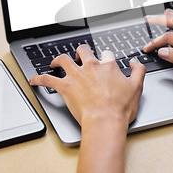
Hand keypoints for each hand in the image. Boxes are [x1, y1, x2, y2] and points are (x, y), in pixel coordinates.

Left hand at [29, 45, 145, 125]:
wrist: (105, 121)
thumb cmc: (120, 108)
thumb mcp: (137, 87)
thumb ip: (139, 71)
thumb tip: (135, 62)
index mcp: (108, 66)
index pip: (106, 55)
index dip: (105, 57)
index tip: (105, 62)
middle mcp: (91, 67)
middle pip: (83, 51)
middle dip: (80, 51)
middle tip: (78, 55)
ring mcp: (76, 76)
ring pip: (63, 60)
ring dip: (58, 59)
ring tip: (55, 62)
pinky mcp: (65, 87)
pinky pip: (47, 79)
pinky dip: (39, 78)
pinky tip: (33, 80)